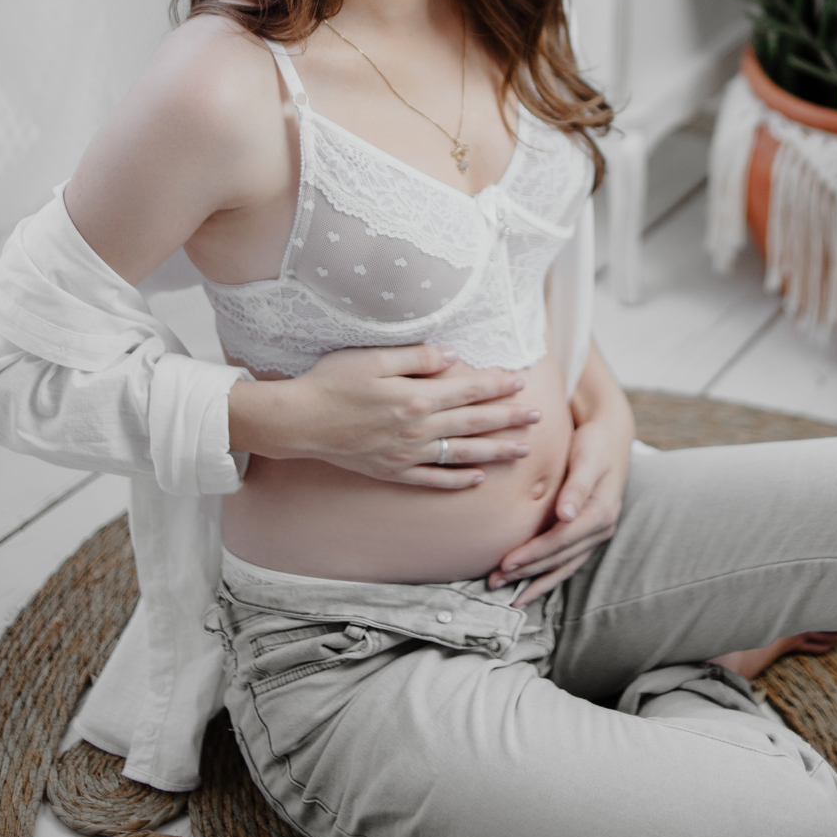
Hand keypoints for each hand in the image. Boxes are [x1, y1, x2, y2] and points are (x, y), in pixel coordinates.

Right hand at [228, 344, 540, 487]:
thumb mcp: (374, 358)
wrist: (299, 421)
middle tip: (538, 416)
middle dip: (509, 418)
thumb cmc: (333, 382)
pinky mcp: (392, 471)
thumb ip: (417, 358)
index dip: (497, 385)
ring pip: (462, 454)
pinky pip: (433, 479)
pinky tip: (477, 480)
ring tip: (522, 450)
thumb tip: (453, 356)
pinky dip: (457, 480)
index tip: (522, 381)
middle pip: (473, 423)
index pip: (468, 390)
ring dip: (495, 451)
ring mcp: (406, 454)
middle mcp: (417, 429)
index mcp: (416, 397)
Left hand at [488, 398, 631, 607]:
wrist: (610, 434)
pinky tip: (530, 586)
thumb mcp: (587, 458)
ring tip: (509, 594)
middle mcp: (602, 528)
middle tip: (495, 581)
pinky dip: (548, 575)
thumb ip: (577, 487)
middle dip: (528, 572)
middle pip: (560, 558)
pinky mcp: (588, 532)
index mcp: (601, 511)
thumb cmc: (594, 442)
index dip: (533, 554)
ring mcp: (597, 533)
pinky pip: (568, 561)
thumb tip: (567, 516)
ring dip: (536, 581)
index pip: (561, 540)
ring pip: (564, 565)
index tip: (506, 562)